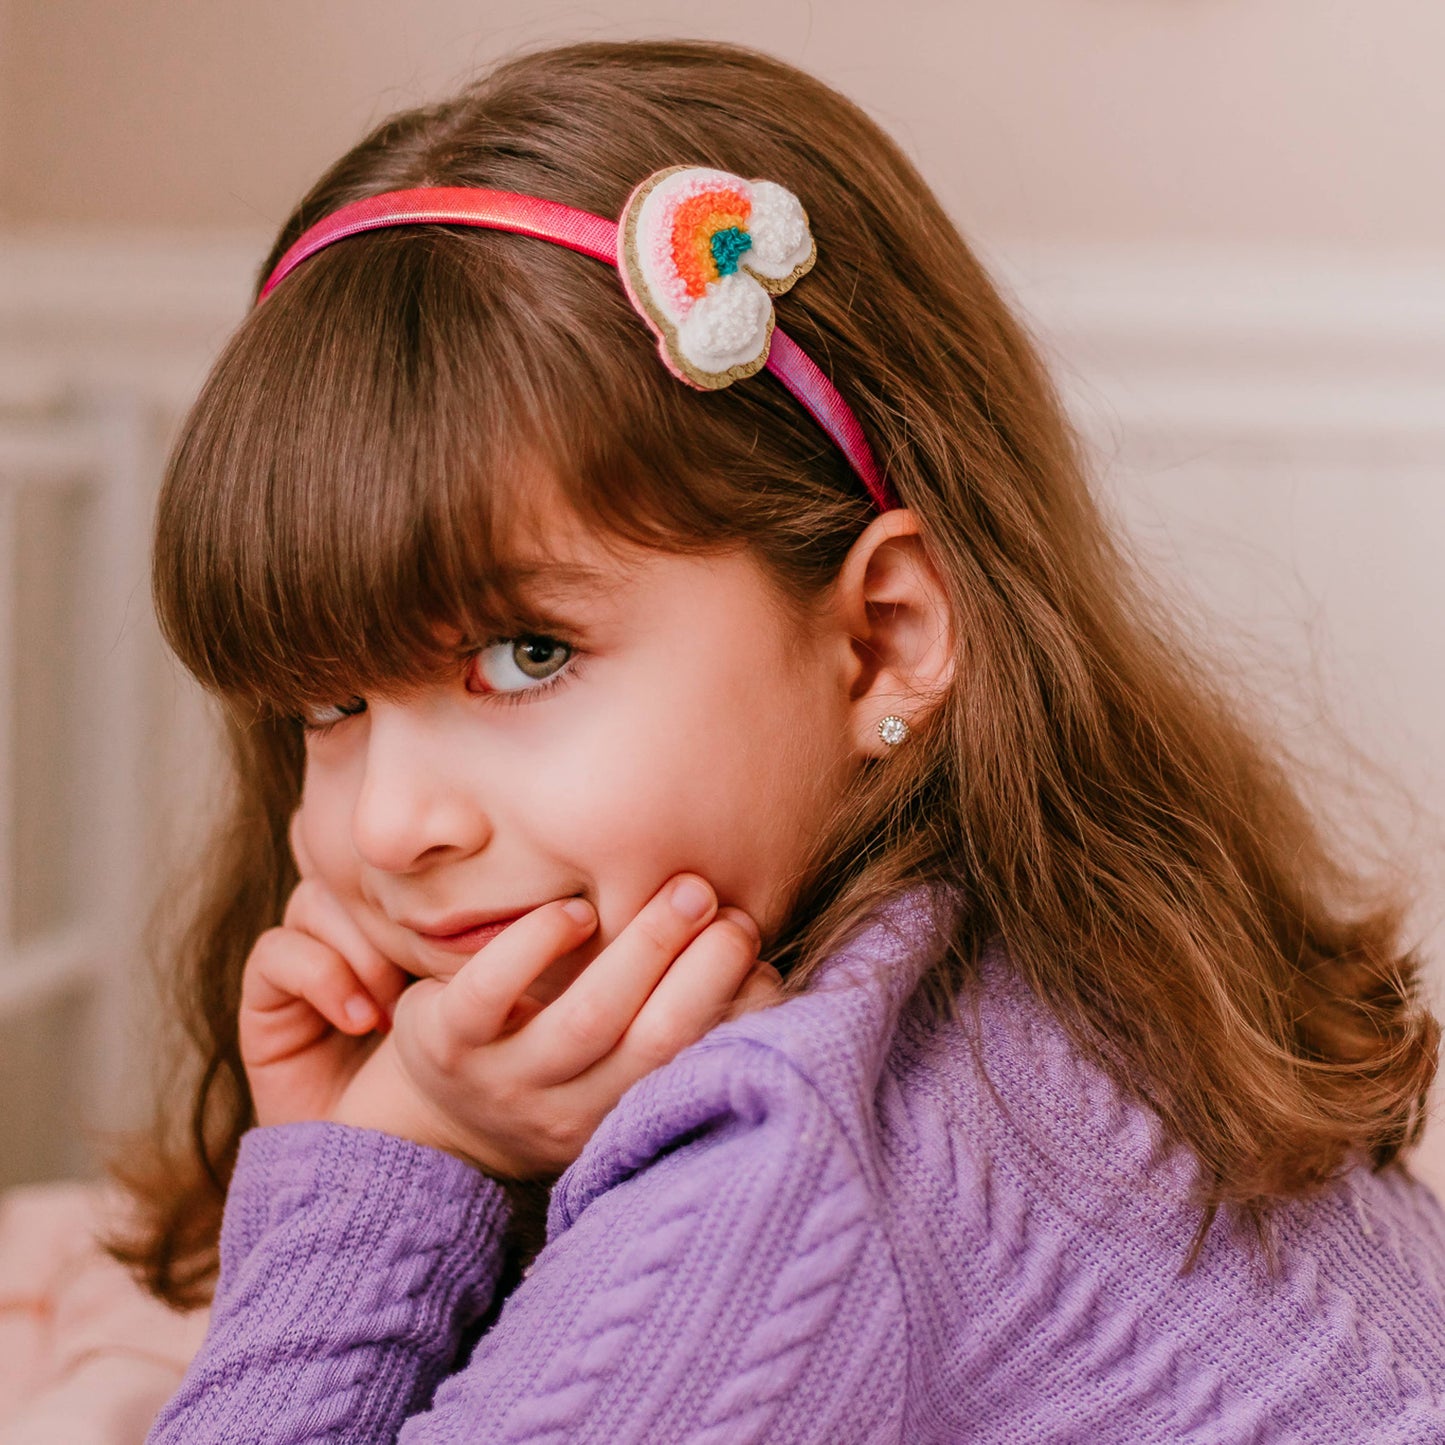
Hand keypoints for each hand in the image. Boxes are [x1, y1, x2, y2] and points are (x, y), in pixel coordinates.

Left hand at [239, 872, 779, 1178]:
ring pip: (587, 1019)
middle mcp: (570, 1110)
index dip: (744, 1015)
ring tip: (684, 893)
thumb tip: (755, 957)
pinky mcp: (446, 1041)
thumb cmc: (555, 1061)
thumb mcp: (614, 1063)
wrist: (438, 1115)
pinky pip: (492, 991)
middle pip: (657, 1042)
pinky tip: (576, 912)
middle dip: (707, 972)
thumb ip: (671, 1017)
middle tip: (732, 914)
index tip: (763, 960)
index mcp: (624, 1113)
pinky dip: (539, 944)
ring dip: (645, 948)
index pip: (699, 1066)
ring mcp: (506, 1080)